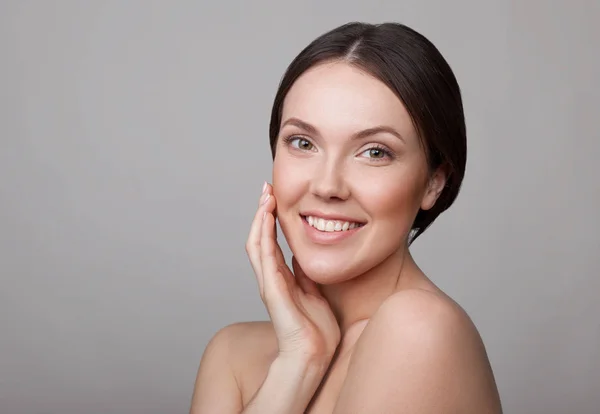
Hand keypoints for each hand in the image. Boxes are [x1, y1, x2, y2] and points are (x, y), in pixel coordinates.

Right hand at [246, 183, 340, 363]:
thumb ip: (305, 274)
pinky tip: (265, 219)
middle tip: (266, 188)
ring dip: (259, 219)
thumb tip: (302, 255)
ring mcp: (269, 284)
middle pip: (260, 238)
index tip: (275, 197)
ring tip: (264, 197)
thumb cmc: (316, 330)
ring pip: (257, 244)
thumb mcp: (314, 292)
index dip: (271, 219)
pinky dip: (263, 236)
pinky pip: (265, 258)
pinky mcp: (272, 290)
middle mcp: (272, 278)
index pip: (272, 241)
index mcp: (282, 278)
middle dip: (262, 212)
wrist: (313, 356)